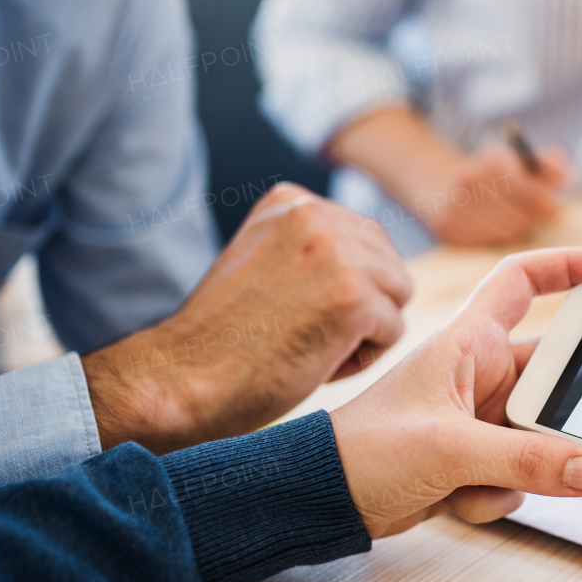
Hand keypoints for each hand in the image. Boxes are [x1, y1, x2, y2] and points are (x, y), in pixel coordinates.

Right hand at [83, 183, 412, 452]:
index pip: (366, 239)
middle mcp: (314, 214)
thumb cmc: (225, 340)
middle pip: (389, 265)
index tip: (286, 308)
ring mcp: (336, 252)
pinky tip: (314, 362)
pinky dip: (362, 359)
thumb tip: (379, 254)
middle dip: (361, 307)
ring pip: (397, 296)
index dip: (339, 287)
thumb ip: (311, 246)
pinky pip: (393, 332)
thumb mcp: (264, 262)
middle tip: (300, 332)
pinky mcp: (354, 295)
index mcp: (291, 201)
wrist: (183, 380)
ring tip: (309, 345)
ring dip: (365, 332)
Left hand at [329, 248, 581, 537]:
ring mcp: (481, 419)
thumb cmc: (363, 451)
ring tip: (483, 480)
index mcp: (468, 342)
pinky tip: (457, 498)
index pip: (526, 281)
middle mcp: (480, 374)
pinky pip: (521, 473)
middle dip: (567, 411)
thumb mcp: (448, 448)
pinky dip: (497, 493)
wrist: (323, 500)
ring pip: (543, 436)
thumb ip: (525, 459)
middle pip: (554, 375)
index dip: (574, 266)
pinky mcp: (477, 459)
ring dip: (526, 467)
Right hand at [423, 145, 570, 246]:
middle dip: (533, 218)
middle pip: (518, 214)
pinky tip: (496, 227)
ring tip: (516, 219)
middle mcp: (470, 180)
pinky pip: (486, 241)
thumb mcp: (514, 160)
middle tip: (538, 218)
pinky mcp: (446, 228)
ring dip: (516, 229)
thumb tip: (567, 173)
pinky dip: (496, 237)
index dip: (546, 203)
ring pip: (505, 231)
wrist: (436, 181)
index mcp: (490, 160)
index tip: (556, 210)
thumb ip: (545, 165)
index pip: (527, 190)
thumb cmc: (489, 174)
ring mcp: (455, 205)